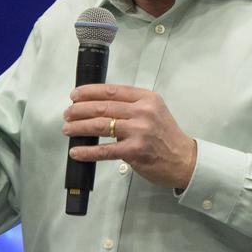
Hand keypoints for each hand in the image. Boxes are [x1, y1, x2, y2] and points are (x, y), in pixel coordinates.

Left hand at [63, 84, 196, 189]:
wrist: (184, 160)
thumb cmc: (167, 137)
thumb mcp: (154, 112)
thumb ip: (132, 107)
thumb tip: (98, 107)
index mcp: (147, 99)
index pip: (112, 91)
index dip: (89, 92)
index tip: (75, 95)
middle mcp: (144, 112)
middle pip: (102, 107)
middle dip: (79, 110)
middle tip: (67, 114)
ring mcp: (139, 131)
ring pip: (100, 126)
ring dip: (79, 127)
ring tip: (68, 129)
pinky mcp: (134, 151)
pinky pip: (104, 150)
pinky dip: (87, 151)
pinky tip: (76, 151)